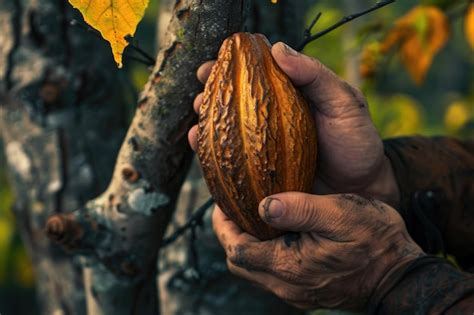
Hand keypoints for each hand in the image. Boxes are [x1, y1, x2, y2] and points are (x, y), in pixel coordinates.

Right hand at [188, 41, 398, 206]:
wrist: (363, 188)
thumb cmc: (357, 142)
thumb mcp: (345, 102)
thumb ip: (315, 75)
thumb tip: (277, 48)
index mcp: (288, 96)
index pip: (252, 76)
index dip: (228, 68)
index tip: (210, 66)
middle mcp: (270, 119)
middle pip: (232, 102)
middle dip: (210, 96)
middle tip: (199, 95)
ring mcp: (263, 147)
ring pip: (227, 131)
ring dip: (206, 124)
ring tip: (196, 123)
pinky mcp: (260, 173)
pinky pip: (232, 162)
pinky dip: (213, 154)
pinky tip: (200, 146)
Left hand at [213, 192, 423, 309]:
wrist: (400, 275)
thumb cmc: (374, 241)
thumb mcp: (340, 214)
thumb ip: (300, 209)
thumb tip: (264, 205)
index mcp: (288, 266)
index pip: (237, 250)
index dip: (224, 226)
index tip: (223, 203)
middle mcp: (286, 286)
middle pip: (239, 263)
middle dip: (230, 235)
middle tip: (233, 209)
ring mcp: (295, 293)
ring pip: (254, 270)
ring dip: (247, 244)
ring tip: (252, 217)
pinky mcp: (304, 292)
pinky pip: (271, 274)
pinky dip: (263, 253)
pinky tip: (275, 234)